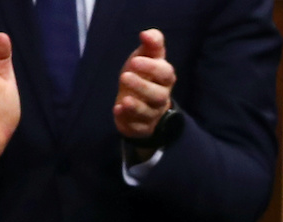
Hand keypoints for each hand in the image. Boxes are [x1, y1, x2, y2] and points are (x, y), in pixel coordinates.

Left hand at [113, 29, 175, 156]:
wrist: (138, 105)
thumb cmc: (143, 76)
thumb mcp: (146, 58)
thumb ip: (151, 45)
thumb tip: (146, 33)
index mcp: (165, 78)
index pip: (164, 73)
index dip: (151, 67)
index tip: (134, 60)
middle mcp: (161, 97)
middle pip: (158, 95)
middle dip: (142, 86)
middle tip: (124, 76)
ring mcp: (151, 114)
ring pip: (148, 112)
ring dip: (136, 106)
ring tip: (124, 99)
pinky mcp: (140, 127)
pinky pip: (137, 126)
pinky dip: (127, 118)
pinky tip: (117, 109)